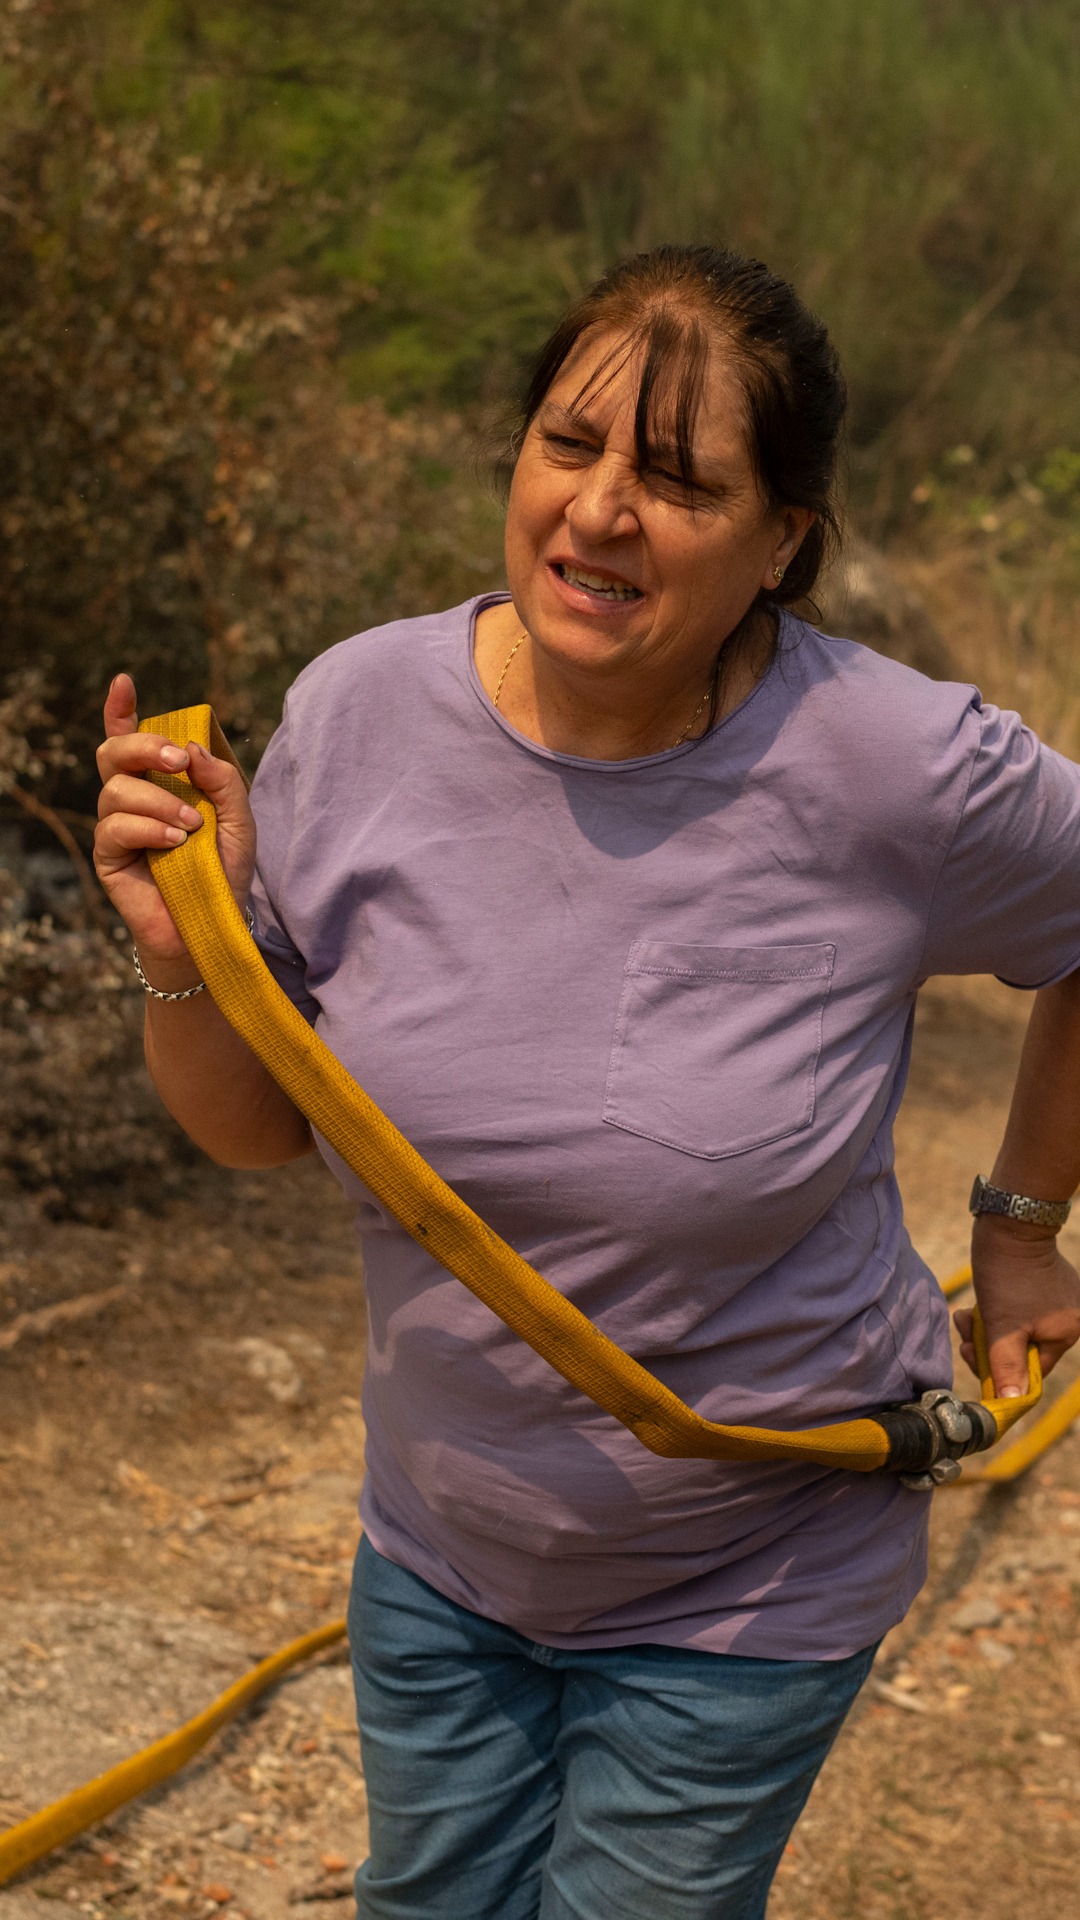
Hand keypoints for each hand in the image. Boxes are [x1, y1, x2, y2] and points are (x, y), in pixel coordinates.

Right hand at [94, 674, 255, 982]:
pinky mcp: (108, 856)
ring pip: (116, 789)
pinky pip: (114, 827)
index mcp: (159, 781)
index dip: (121, 708)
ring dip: (157, 801)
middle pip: (114, 751)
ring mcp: (117, 825)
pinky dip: (147, 828)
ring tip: (190, 827)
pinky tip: (174, 842)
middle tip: (177, 759)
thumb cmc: (223, 870)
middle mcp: (131, 796)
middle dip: (143, 745)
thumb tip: (194, 751)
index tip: (124, 681)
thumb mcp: (239, 821)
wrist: (213, 923)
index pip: (130, 737)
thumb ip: (224, 782)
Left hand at [955, 1213, 1079, 1396]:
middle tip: (964, 1331)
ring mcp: (1059, 1301)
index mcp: (1067, 1332)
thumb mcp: (1002, 1327)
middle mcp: (1071, 1319)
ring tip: (964, 1314)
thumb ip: (1007, 1367)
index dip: (999, 1370)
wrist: (1010, 1223)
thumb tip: (1011, 1402)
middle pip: (1022, 1350)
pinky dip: (997, 1313)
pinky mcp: (1045, 1286)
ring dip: (986, 1328)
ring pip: (1017, 1330)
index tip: (970, 1354)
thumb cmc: (1008, 1276)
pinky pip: (1019, 1312)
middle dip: (988, 1345)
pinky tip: (977, 1305)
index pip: (1032, 1371)